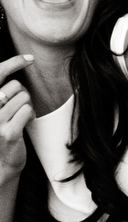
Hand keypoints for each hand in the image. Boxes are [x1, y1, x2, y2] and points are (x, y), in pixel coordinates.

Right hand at [0, 54, 34, 186]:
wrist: (1, 162)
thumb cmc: (2, 131)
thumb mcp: (0, 109)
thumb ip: (4, 94)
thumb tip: (18, 70)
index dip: (13, 62)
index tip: (29, 58)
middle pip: (16, 86)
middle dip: (23, 94)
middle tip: (21, 106)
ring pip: (24, 98)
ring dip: (27, 106)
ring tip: (22, 117)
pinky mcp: (8, 132)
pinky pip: (27, 111)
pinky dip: (31, 115)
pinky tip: (26, 123)